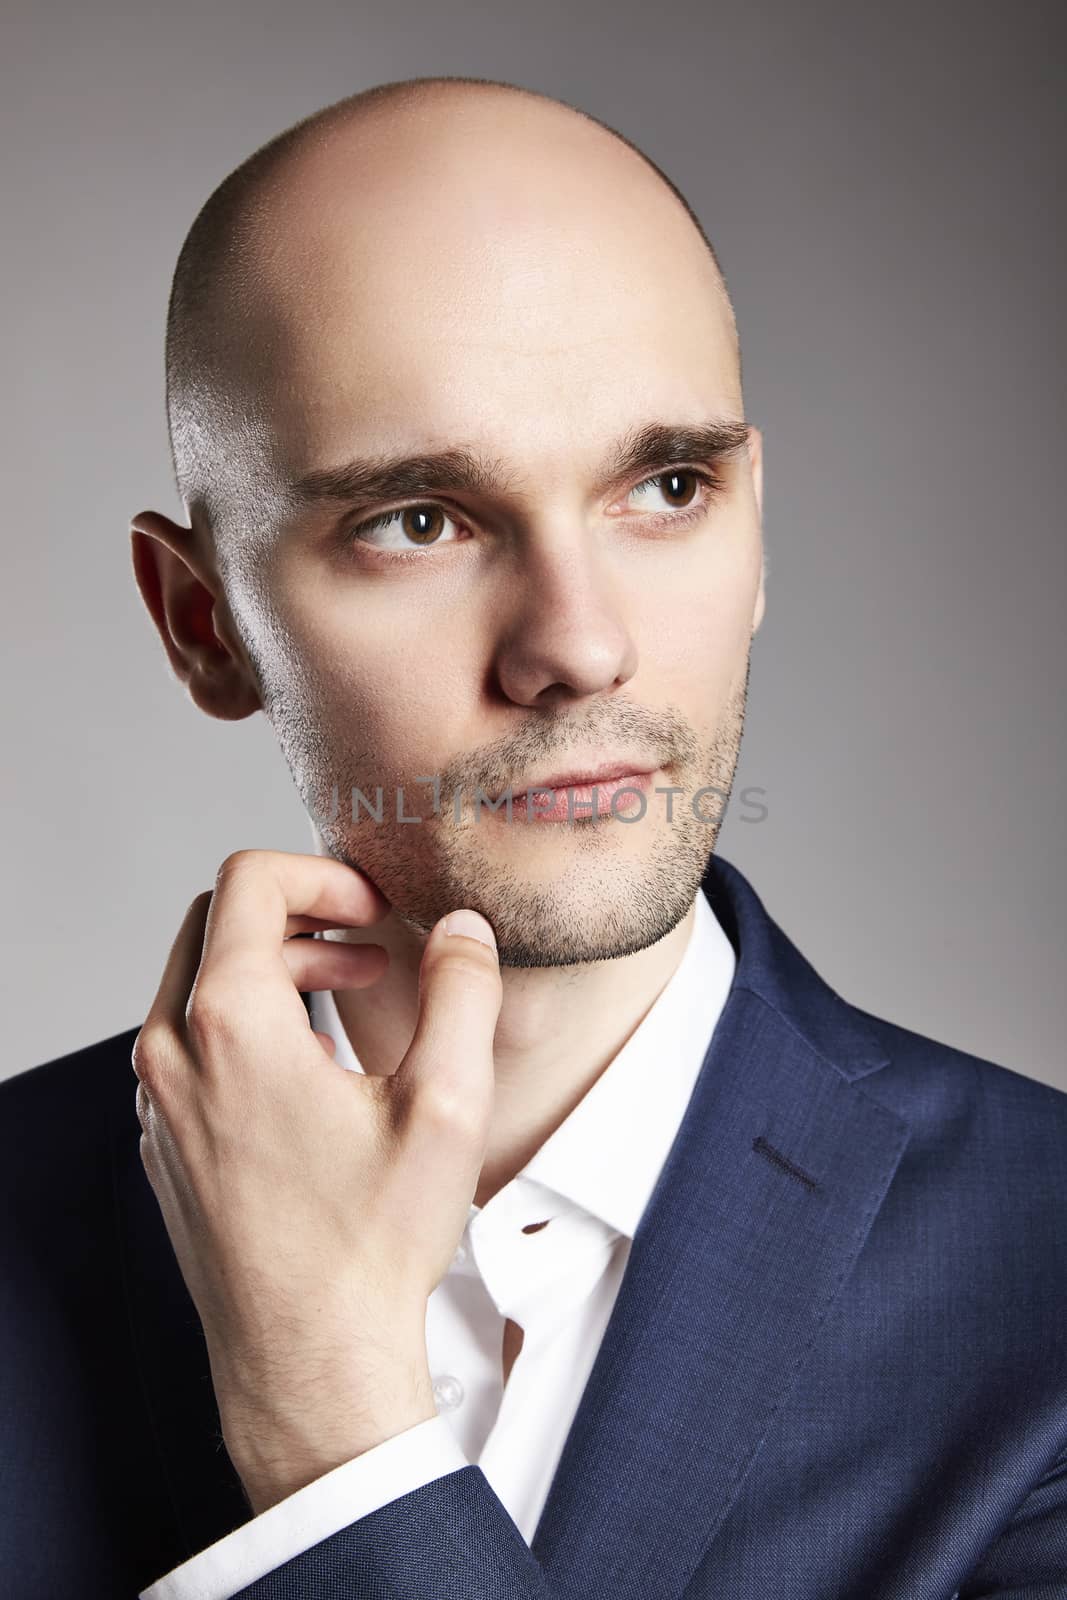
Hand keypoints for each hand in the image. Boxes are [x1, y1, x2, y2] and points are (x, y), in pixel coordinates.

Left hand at [131, 849, 500, 1512]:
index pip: (249, 880)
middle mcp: (173, 1053)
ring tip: (350, 991)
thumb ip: (462, 993)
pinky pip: (190, 1041)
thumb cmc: (369, 1245)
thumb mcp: (445, 1105)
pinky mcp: (164, 1140)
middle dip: (300, 911)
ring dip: (275, 964)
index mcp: (230, 1023)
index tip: (374, 907)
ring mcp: (159, 1101)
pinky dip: (246, 1020)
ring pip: (197, 980)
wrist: (307, 1361)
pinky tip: (313, 1063)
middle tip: (370, 941)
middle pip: (217, 922)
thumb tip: (463, 930)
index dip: (321, 871)